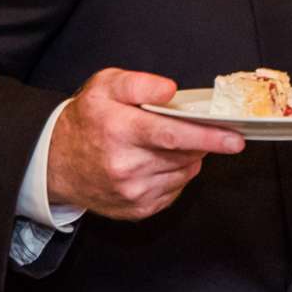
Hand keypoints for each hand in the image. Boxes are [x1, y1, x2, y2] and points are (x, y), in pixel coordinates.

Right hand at [46, 69, 243, 221]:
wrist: (56, 162)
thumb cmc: (86, 121)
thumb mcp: (104, 86)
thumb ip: (138, 83)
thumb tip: (170, 91)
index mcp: (119, 130)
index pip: (172, 135)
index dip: (208, 136)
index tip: (234, 138)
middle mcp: (125, 165)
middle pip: (184, 154)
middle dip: (200, 141)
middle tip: (197, 128)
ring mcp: (132, 192)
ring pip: (184, 172)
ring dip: (187, 156)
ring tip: (166, 143)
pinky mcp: (138, 209)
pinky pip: (176, 189)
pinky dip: (176, 174)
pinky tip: (157, 162)